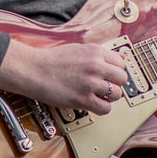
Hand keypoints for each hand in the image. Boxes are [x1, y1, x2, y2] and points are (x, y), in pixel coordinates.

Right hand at [0, 39, 129, 115]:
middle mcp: (96, 66)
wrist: (34, 70)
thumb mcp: (79, 49)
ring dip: (109, 97)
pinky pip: (105, 108)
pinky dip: (102, 108)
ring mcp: (90, 83)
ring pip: (116, 94)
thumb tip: (117, 59)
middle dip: (115, 83)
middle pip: (122, 78)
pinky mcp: (83, 99)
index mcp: (96, 52)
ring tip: (99, 95)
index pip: (121, 63)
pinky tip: (93, 103)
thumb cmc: (52, 60)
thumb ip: (98, 55)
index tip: (111, 75)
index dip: (115, 70)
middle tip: (106, 86)